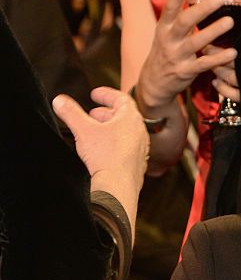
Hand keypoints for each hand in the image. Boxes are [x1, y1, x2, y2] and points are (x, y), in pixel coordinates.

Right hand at [52, 86, 147, 228]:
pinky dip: (115, 143)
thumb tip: (60, 101)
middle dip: (105, 113)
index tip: (95, 94)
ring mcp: (142, 148)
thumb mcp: (82, 129)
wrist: (118, 185)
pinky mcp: (138, 162)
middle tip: (92, 114)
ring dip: (110, 128)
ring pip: (126, 132)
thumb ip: (70, 112)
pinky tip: (103, 150)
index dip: (107, 94)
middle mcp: (140, 132)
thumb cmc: (106, 157)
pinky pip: (127, 147)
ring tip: (95, 132)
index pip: (122, 99)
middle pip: (124, 116)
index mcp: (130, 119)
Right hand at [133, 0, 238, 112]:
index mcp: (164, 27)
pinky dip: (218, 58)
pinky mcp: (186, 72)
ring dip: (213, 31)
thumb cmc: (167, 50)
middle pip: (184, 22)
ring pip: (196, 43)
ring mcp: (177, 56)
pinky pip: (204, 64)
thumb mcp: (170, 31)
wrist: (154, 82)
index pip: (170, 7)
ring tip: (230, 22)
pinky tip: (232, 52)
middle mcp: (168, 40)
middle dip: (201, 10)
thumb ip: (186, 11)